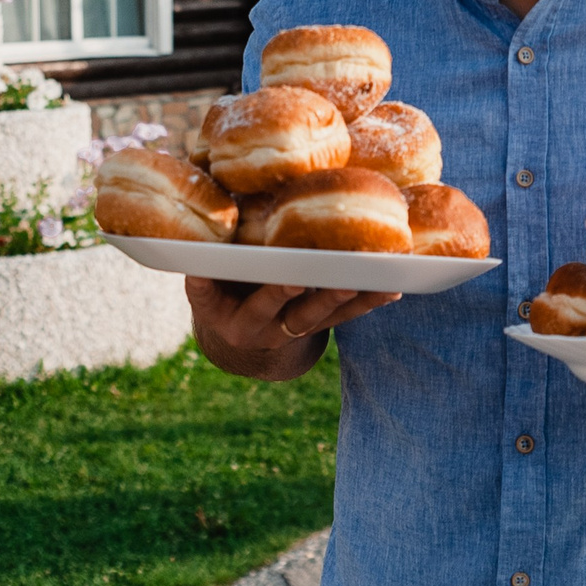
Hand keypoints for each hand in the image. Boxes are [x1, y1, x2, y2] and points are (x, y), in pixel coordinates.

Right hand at [186, 277, 398, 378]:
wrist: (234, 332)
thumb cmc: (214, 294)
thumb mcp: (201, 292)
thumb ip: (200, 278)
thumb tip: (192, 253)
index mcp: (240, 323)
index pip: (259, 307)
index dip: (276, 295)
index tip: (293, 279)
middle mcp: (273, 331)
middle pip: (302, 316)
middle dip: (325, 299)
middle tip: (346, 283)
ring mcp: (298, 329)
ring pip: (331, 317)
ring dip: (357, 300)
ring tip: (382, 285)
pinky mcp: (319, 324)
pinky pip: (346, 315)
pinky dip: (369, 301)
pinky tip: (393, 288)